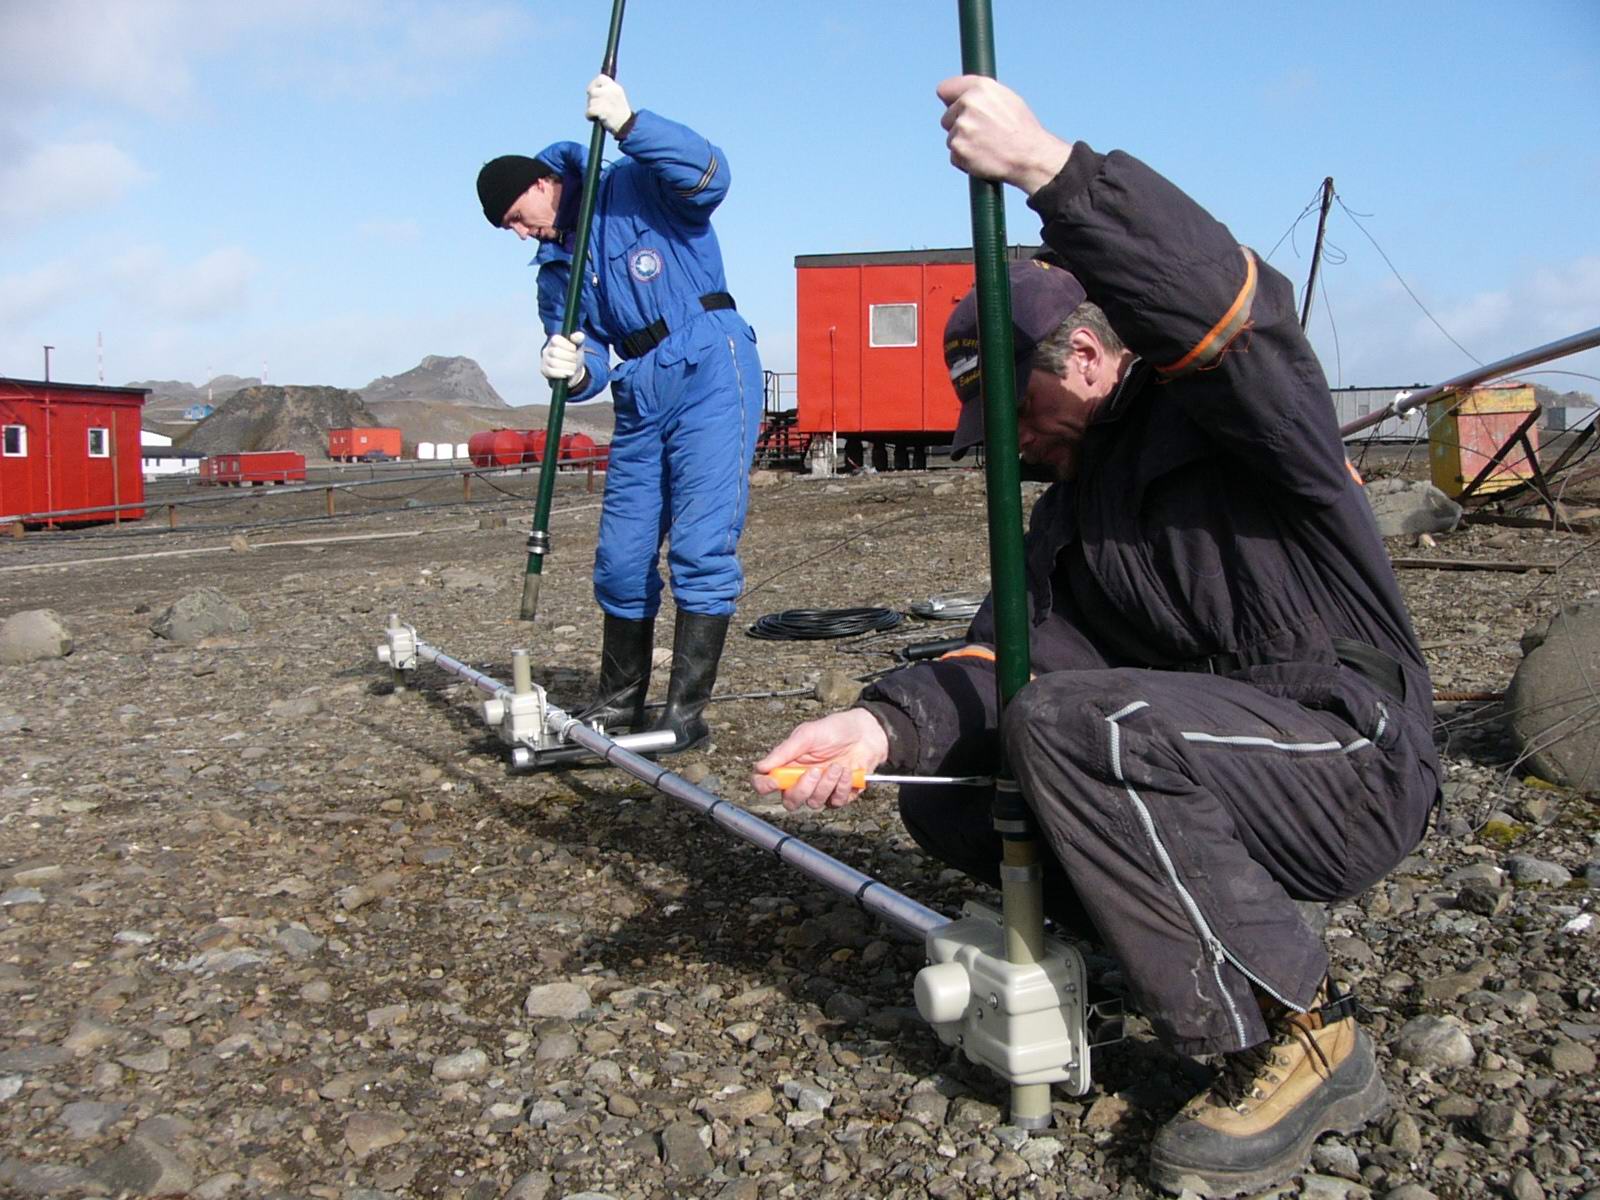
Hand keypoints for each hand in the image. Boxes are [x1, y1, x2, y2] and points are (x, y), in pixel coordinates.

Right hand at [540, 331, 587, 386]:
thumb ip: (578, 339)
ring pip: (553, 363)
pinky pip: (551, 372)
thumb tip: (580, 335)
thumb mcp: (578, 346)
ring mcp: (544, 361)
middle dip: (569, 357)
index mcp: (554, 341)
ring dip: (568, 366)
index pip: (556, 340)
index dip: (568, 346)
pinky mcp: (545, 371)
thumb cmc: (574, 356)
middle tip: (575, 359)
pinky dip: (562, 373)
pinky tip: (568, 373)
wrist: (573, 371)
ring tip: (573, 366)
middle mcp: (547, 350)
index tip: (574, 349)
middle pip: (554, 352)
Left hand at [586, 75, 632, 135]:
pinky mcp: (602, 110)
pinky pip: (589, 111)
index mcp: (615, 87)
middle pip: (592, 91)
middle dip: (591, 99)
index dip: (594, 84)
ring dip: (591, 109)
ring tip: (599, 114)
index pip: (600, 78)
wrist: (626, 126)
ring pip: (590, 102)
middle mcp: (610, 91)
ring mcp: (606, 100)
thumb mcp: (616, 97)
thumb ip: (607, 91)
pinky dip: (589, 116)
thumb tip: (592, 89)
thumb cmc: (619, 114)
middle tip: (596, 107)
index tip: (592, 91)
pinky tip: (594, 118)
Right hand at [751, 708, 889, 811]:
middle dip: (802, 789)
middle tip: (815, 770)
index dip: (764, 786)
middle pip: (790, 801)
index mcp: (788, 765)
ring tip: (838, 766)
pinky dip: (843, 786)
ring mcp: (820, 789)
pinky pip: (835, 802)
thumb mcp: (808, 734)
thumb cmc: (835, 730)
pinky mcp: (838, 795)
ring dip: (827, 784)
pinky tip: (848, 772)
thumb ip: (784, 751)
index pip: (765, 783)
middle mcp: (801, 780)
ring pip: (814, 802)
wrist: (867, 733)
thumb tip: (761, 766)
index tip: (774, 781)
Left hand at [936, 75, 1072, 195]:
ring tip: (987, 146)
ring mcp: (961, 126)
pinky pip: (954, 156)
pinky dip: (965, 160)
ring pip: (951, 138)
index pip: (945, 89)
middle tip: (983, 134)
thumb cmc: (1021, 129)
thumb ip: (980, 95)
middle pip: (946, 118)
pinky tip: (983, 158)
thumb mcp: (1006, 99)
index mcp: (980, 87)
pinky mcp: (958, 148)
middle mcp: (968, 103)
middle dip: (959, 126)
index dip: (949, 100)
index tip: (953, 107)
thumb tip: (959, 96)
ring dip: (964, 144)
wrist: (1030, 157)